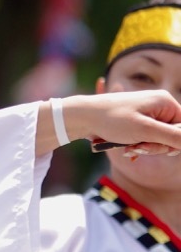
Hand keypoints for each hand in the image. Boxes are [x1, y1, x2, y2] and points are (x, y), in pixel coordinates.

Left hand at [39, 91, 180, 156]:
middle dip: (156, 146)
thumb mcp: (146, 131)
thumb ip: (174, 137)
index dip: (174, 142)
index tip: (155, 146)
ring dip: (144, 147)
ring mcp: (147, 113)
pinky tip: (125, 149)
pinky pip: (146, 138)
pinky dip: (137, 145)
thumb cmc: (112, 120)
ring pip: (158, 139)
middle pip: (172, 135)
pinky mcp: (136, 122)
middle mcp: (159, 105)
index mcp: (166, 102)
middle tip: (137, 148)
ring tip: (128, 148)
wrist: (80, 117)